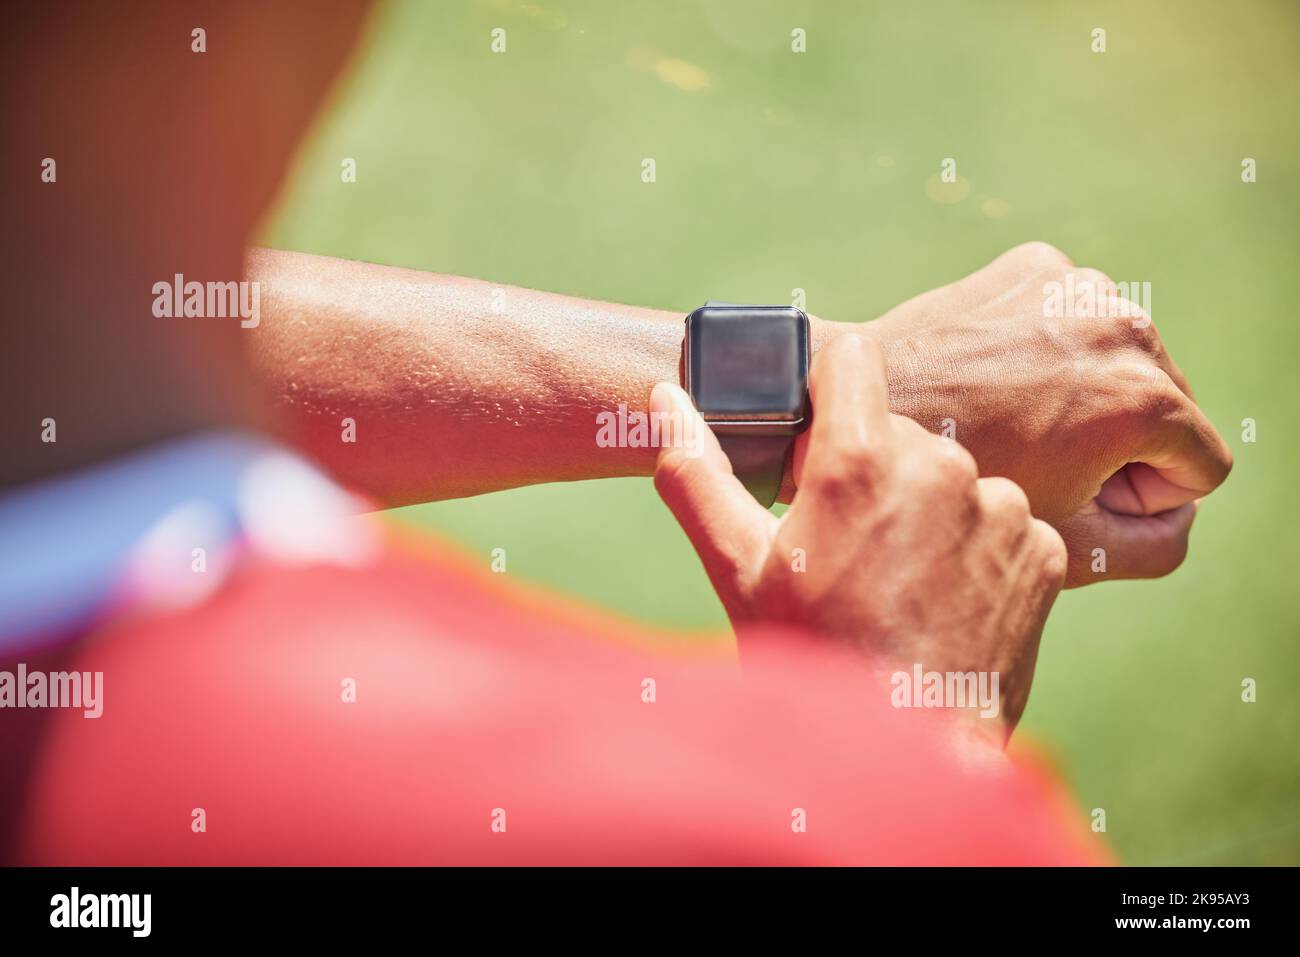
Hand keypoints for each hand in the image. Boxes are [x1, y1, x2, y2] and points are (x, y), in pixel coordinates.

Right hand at [652, 335, 1066, 742]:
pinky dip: (976, 547)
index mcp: (861, 460)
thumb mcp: (738, 570)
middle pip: (897, 429)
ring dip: (926, 510)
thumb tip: (663, 399)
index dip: (825, 392)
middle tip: (844, 544)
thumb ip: (697, 472)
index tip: (813, 441)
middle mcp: (944, 468)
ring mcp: (1004, 509)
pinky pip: (1002, 520)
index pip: (851, 358)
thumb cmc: (813, 658)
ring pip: (952, 477)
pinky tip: (944, 598)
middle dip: (868, 470)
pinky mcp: (1045, 551)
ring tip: (897, 581)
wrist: (902, 757)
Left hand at [818, 242, 1232, 585]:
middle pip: (1168, 404)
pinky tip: (995, 375)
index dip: (1142, 495)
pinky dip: (1051, 348)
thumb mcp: (1066, 544)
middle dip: (1118, 441)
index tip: (1075, 495)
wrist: (852, 408)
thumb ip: (1157, 543)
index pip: (1201, 463)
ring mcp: (1079, 285)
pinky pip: (1077, 320)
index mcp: (1143, 399)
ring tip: (1011, 417)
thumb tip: (1177, 505)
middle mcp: (1124, 326)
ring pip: (1124, 359)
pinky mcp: (1036, 265)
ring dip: (1087, 392)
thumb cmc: (954, 489)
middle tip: (1035, 460)